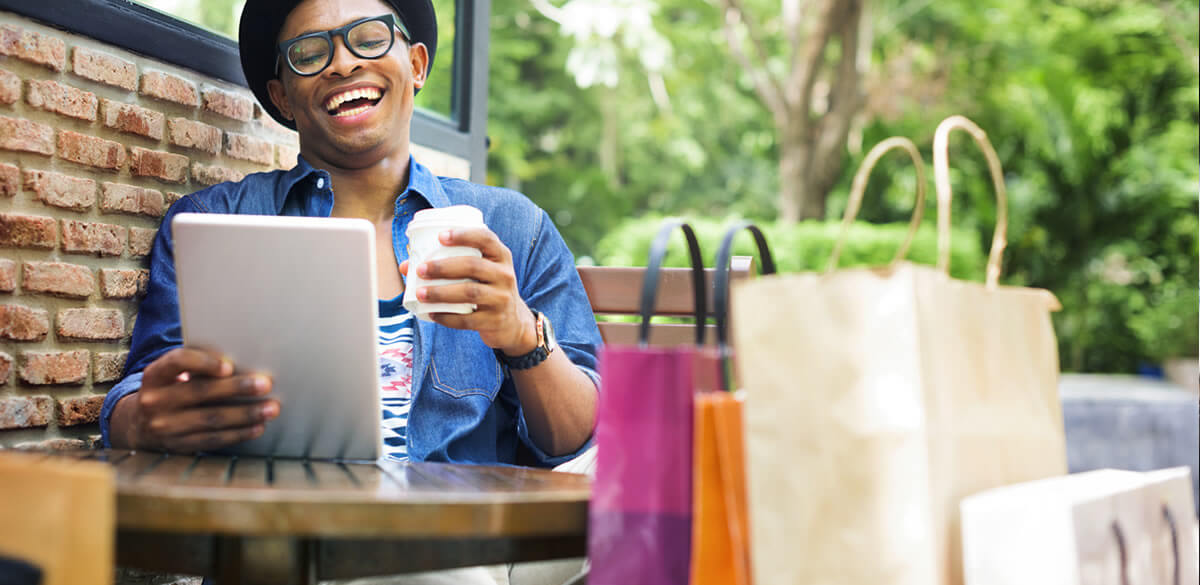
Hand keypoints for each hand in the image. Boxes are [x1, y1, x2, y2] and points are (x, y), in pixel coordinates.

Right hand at [115, 347, 279, 452]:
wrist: (139, 424)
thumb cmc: (170, 388)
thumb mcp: (171, 373)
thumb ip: (197, 364)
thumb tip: (241, 361)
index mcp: (155, 375)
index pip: (178, 362)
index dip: (204, 362)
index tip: (229, 366)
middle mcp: (155, 401)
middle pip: (200, 392)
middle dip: (236, 388)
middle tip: (265, 384)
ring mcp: (165, 426)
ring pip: (210, 419)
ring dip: (245, 414)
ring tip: (271, 408)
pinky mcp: (178, 446)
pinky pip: (212, 439)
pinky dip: (238, 433)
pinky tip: (257, 427)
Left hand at [398, 227, 536, 354]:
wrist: (512, 323)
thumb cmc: (487, 289)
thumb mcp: (479, 273)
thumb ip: (449, 264)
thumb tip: (406, 265)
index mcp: (501, 256)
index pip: (486, 239)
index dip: (464, 235)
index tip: (440, 237)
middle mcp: (505, 275)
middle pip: (473, 266)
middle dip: (443, 267)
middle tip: (420, 270)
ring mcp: (502, 299)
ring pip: (470, 292)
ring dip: (441, 292)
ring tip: (420, 293)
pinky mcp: (495, 321)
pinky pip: (468, 319)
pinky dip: (447, 317)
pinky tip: (432, 314)